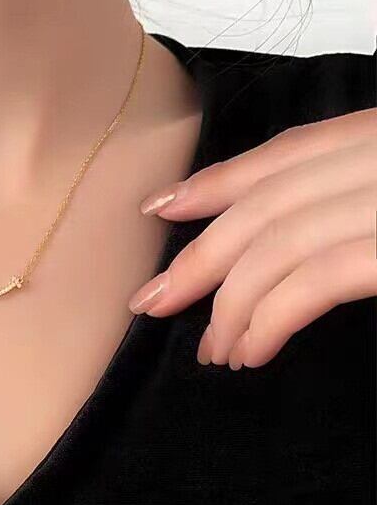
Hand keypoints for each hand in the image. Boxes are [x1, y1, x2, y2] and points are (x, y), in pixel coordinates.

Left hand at [126, 107, 376, 369]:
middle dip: (199, 259)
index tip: (159, 207)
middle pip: (264, 204)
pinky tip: (251, 353)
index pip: (287, 151)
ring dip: (229, 307)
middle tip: (153, 302)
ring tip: (212, 350)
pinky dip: (269, 322)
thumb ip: (351, 195)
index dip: (215, 182)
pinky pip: (311, 284)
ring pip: (276, 245)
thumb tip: (286, 235)